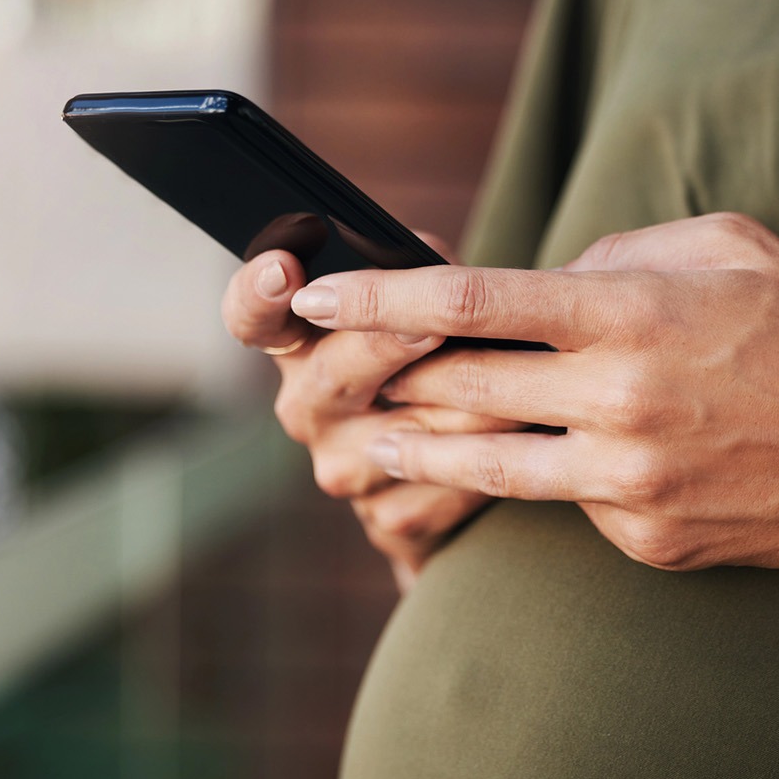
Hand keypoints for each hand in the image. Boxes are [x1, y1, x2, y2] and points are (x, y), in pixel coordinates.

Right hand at [221, 237, 513, 589]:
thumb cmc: (441, 361)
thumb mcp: (422, 310)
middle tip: (431, 324)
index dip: (257, 292)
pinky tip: (526, 442)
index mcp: (301, 346)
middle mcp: (307, 408)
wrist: (462, 474)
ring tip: (527, 383)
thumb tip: (429, 259)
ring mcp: (343, 469)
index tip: (283, 270)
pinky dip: (494, 461)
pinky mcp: (389, 520)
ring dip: (473, 409)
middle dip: (386, 345)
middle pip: (334, 373)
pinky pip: (447, 486)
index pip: (252, 316)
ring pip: (409, 435)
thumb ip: (417, 278)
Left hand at [289, 213, 778, 573]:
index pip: (468, 303)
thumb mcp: (725, 248)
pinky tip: (553, 462)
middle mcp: (616, 403)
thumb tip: (535, 284)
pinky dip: (547, 475)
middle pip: (455, 388)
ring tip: (372, 434)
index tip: (314, 293)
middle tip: (332, 364)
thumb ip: (615, 255)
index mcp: (630, 315)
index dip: (376, 298)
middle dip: (382, 374)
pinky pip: (564, 500)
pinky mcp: (644, 540)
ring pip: (483, 464)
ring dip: (417, 447)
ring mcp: (627, 483)